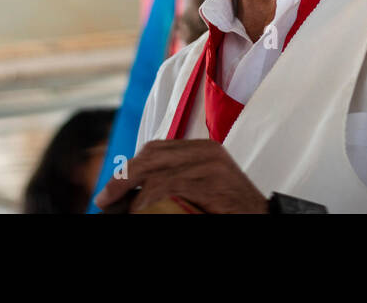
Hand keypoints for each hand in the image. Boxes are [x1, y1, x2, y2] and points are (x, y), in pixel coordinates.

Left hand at [93, 139, 268, 213]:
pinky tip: (143, 210)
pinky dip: (150, 201)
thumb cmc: (228, 208)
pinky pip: (170, 188)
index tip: (111, 190)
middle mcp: (206, 152)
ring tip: (126, 212)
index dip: (129, 167)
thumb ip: (173, 180)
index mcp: (202, 149)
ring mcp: (211, 166)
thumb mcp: (200, 187)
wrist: (262, 218)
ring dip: (134, 197)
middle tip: (105, 200)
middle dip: (123, 179)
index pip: (155, 149)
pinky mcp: (213, 184)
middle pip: (152, 156)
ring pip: (157, 173)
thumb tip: (131, 192)